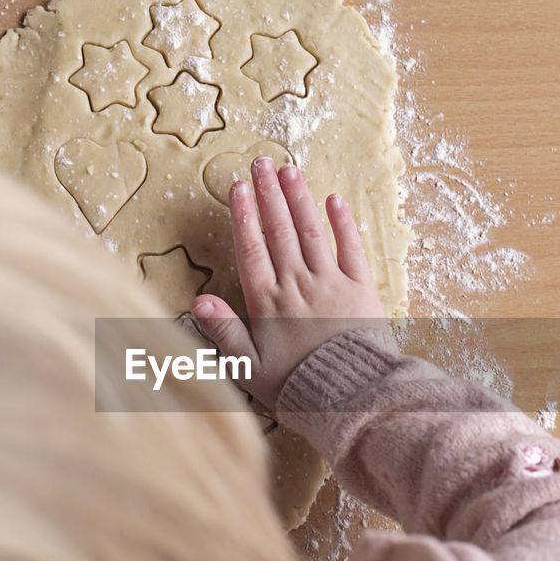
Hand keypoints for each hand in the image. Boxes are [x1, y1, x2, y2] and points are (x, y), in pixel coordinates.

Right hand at [190, 156, 385, 408]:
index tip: (238, 186)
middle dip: (269, 194)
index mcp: (268, 303)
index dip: (243, 214)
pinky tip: (334, 200)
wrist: (351, 397)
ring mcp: (331, 283)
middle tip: (261, 162)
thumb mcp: (250, 368)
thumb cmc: (297, 388)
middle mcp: (297, 285)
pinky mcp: (362, 289)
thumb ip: (224, 332)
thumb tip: (197, 302)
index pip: (251, 248)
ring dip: (299, 198)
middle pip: (280, 230)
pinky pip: (351, 248)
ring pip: (311, 231)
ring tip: (288, 171)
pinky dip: (343, 223)